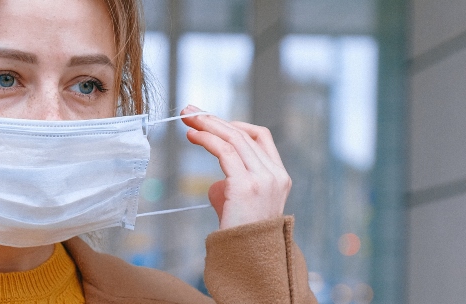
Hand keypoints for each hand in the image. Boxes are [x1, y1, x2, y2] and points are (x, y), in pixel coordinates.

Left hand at [181, 105, 290, 229]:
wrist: (248, 261)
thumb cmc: (241, 237)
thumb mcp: (240, 204)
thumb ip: (232, 187)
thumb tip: (217, 183)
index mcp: (279, 176)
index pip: (260, 137)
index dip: (234, 124)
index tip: (210, 121)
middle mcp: (275, 174)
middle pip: (244, 133)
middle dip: (214, 119)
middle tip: (190, 110)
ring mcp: (263, 178)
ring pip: (234, 138)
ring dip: (207, 124)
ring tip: (186, 118)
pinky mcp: (246, 185)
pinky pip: (224, 151)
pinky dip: (206, 139)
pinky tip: (192, 135)